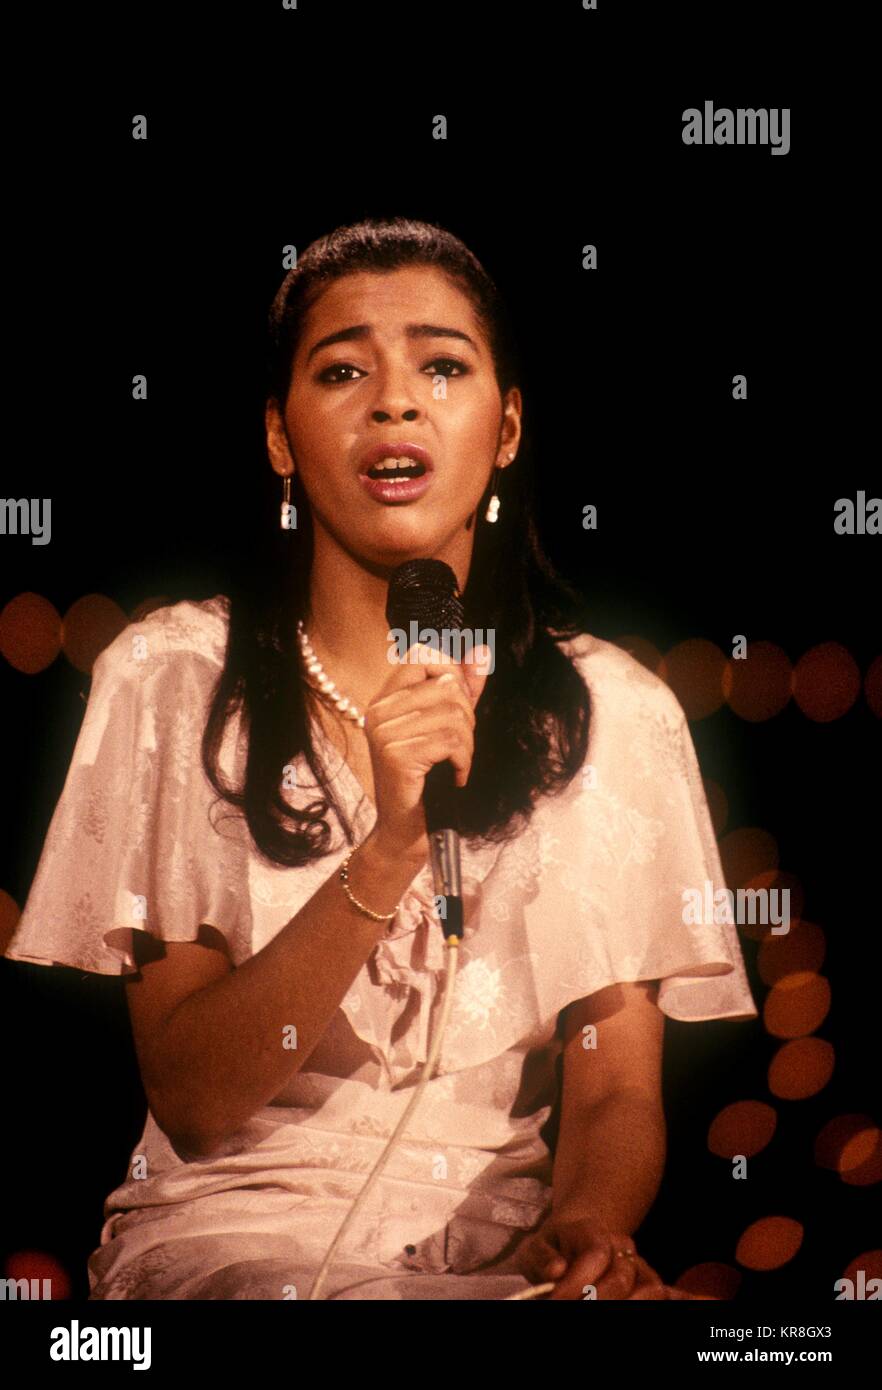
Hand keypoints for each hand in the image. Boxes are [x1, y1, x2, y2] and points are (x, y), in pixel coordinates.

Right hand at [364, 641, 491, 860]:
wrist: (405, 831)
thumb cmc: (427, 780)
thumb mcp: (446, 727)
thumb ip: (463, 689)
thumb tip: (482, 651)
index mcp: (385, 699)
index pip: (421, 653)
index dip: (452, 672)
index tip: (460, 705)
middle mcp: (379, 711)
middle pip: (447, 686)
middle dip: (467, 718)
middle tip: (458, 748)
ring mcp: (384, 732)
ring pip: (454, 715)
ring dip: (467, 745)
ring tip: (456, 764)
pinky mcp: (397, 755)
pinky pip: (451, 741)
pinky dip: (463, 761)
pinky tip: (454, 777)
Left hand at [515, 1212, 668, 1300]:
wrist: (575, 1241)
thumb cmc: (553, 1249)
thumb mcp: (535, 1248)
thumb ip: (542, 1258)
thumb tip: (556, 1272)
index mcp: (591, 1231)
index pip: (595, 1256)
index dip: (577, 1283)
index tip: (556, 1301)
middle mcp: (621, 1245)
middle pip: (621, 1277)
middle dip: (596, 1300)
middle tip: (574, 1312)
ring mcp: (639, 1264)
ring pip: (648, 1287)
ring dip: (626, 1305)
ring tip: (597, 1313)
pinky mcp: (649, 1282)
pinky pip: (663, 1291)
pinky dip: (675, 1297)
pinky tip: (682, 1300)